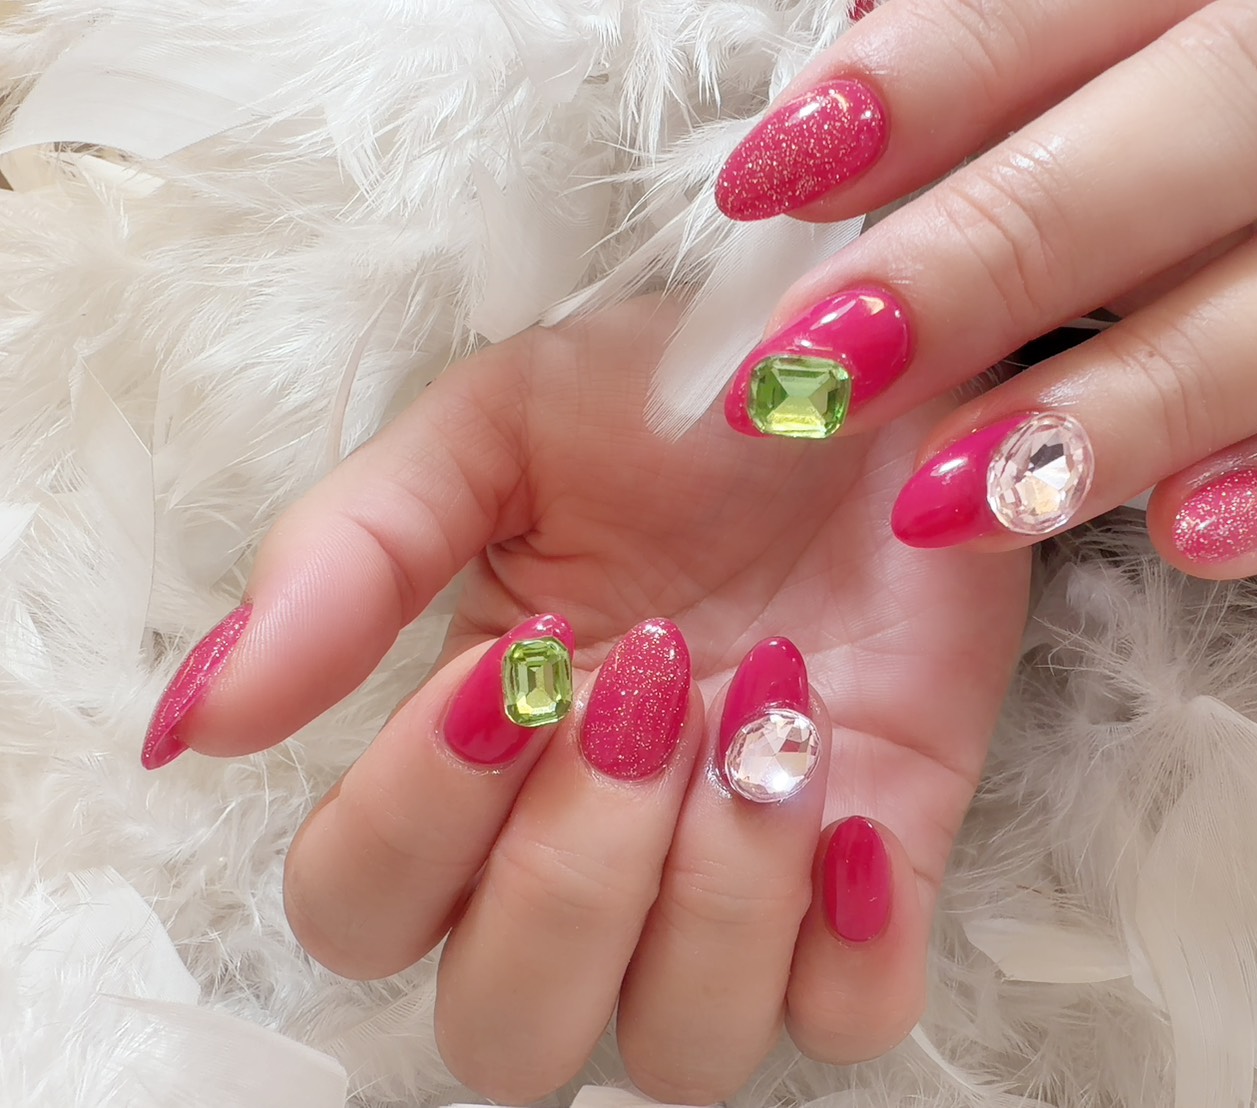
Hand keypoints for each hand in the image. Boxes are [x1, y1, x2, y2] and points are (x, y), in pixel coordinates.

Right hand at [139, 300, 1028, 1103]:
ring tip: (774, 720)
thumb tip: (201, 724)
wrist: (882, 382)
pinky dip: (853, 951)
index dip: (417, 820)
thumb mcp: (499, 430)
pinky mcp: (880, 876)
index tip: (519, 661)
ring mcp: (737, 879)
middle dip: (572, 877)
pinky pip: (849, 1022)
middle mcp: (590, 849)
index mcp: (473, 755)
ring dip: (721, 895)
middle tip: (650, 693)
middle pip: (506, 1032)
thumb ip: (350, 558)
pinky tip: (855, 806)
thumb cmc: (685, 404)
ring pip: (679, 1052)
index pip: (359, 910)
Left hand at [712, 0, 1256, 577]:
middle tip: (830, 366)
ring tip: (954, 492)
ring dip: (1142, 392)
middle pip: (1241, 104)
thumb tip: (849, 97)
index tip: (775, 175)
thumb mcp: (1165, 33)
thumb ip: (1035, 50)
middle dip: (1010, 243)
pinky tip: (1186, 538)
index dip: (940, 72)